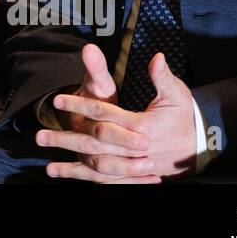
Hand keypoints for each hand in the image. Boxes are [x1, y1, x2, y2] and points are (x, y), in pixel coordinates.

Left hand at [38, 49, 197, 182]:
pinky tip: (60, 175)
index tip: (57, 100)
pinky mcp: (132, 176)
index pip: (106, 115)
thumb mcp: (176, 93)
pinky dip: (82, 179)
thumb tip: (157, 57)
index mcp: (143, 127)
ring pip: (98, 167)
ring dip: (71, 167)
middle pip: (95, 145)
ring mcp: (134, 166)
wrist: (196, 145)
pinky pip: (105, 181)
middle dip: (67, 140)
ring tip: (46, 165)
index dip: (81, 107)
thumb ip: (162, 77)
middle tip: (40, 135)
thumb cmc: (182, 115)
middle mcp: (136, 150)